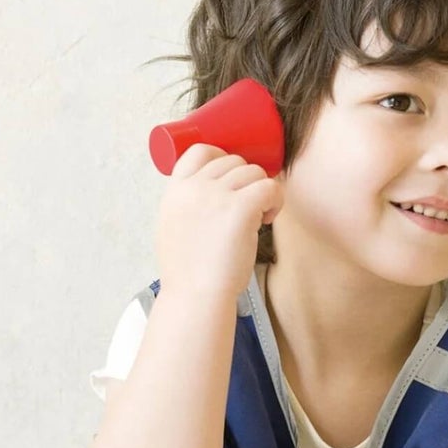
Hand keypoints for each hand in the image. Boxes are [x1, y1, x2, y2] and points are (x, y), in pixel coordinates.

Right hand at [155, 142, 283, 308]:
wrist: (196, 297)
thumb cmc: (188, 275)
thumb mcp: (172, 230)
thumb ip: (186, 208)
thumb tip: (207, 199)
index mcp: (176, 191)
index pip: (200, 150)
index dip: (221, 157)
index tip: (231, 180)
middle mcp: (196, 187)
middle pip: (233, 161)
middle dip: (246, 181)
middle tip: (247, 210)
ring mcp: (218, 195)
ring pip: (254, 171)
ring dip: (262, 192)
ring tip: (258, 219)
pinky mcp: (241, 207)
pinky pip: (269, 187)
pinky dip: (275, 200)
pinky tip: (266, 220)